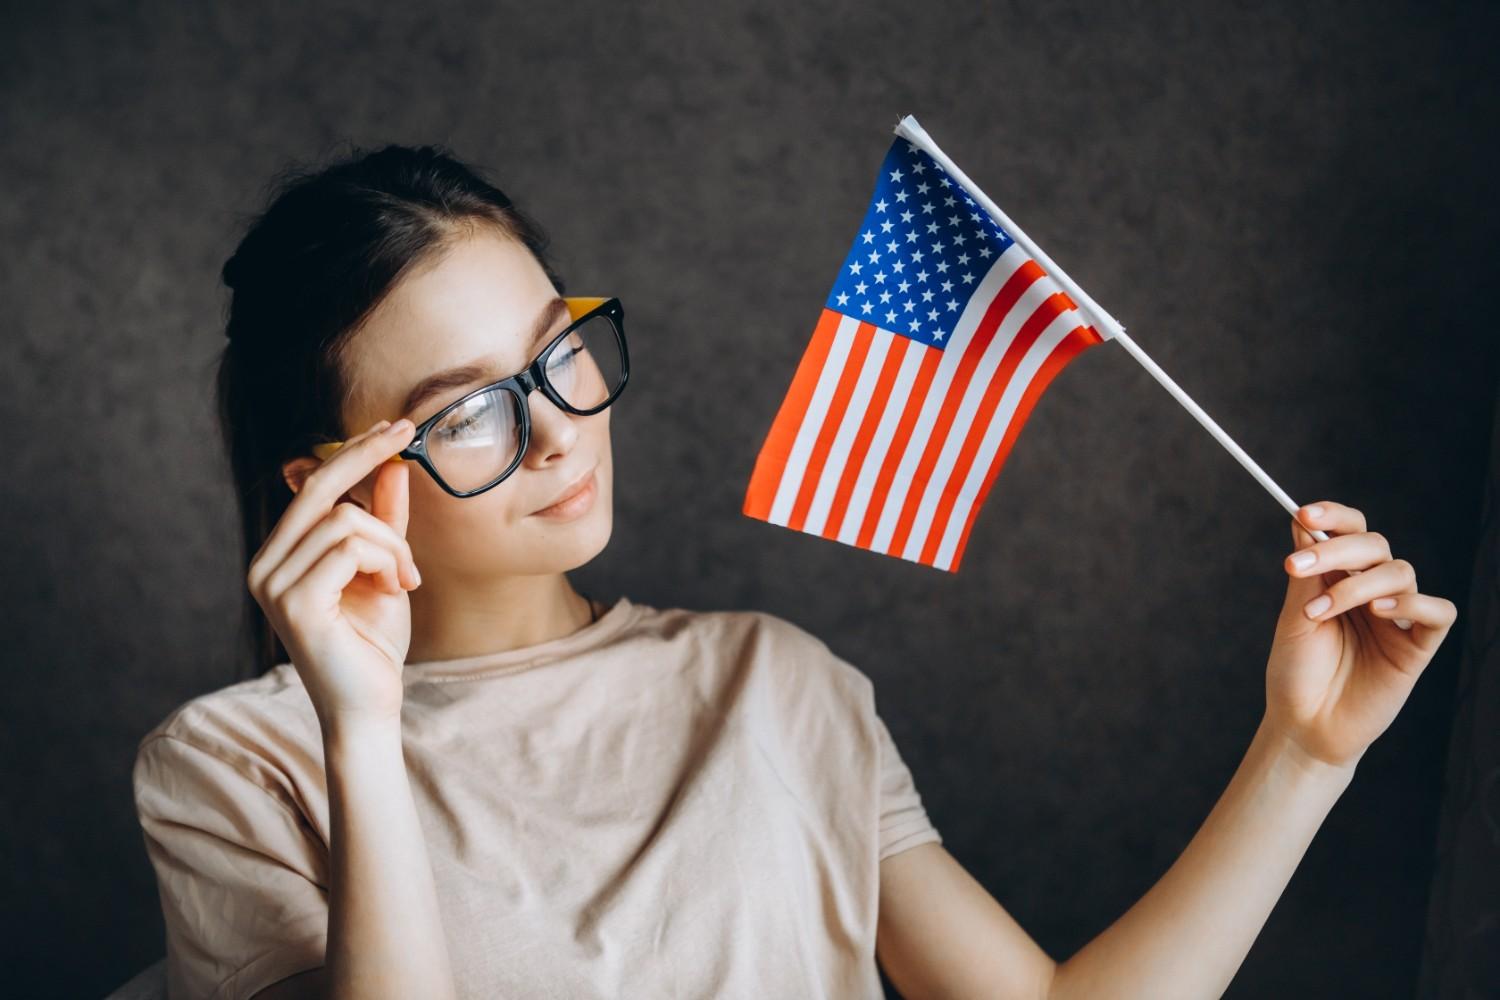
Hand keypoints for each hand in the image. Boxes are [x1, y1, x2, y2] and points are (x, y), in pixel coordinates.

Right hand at [246, 418, 422, 730]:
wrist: (369, 704)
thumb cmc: (374, 642)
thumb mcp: (386, 569)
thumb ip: (385, 521)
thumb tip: (394, 466)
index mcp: (280, 554)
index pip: (314, 484)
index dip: (354, 451)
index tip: (395, 425)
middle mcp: (265, 564)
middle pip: (320, 485)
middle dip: (368, 455)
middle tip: (408, 434)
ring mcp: (273, 583)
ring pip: (346, 520)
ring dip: (394, 545)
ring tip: (406, 578)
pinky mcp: (292, 602)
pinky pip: (350, 548)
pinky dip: (388, 561)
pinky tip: (397, 589)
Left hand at [1263, 500, 1457, 771]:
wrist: (1304, 725)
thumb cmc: (1296, 672)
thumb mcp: (1294, 617)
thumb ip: (1307, 573)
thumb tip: (1303, 520)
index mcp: (1339, 577)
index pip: (1351, 530)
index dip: (1333, 516)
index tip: (1303, 514)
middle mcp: (1371, 590)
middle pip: (1375, 544)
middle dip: (1336, 548)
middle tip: (1297, 567)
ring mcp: (1397, 616)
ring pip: (1400, 571)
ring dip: (1357, 584)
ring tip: (1322, 614)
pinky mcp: (1418, 645)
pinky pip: (1437, 611)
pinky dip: (1412, 603)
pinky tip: (1379, 612)